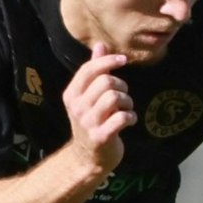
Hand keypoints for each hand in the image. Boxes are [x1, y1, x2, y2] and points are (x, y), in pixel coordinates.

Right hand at [64, 42, 133, 173]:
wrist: (88, 157)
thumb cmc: (93, 121)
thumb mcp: (88, 96)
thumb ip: (94, 71)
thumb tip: (100, 44)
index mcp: (71, 94)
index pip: (88, 70)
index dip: (108, 61)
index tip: (123, 60)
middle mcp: (77, 107)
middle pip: (106, 82)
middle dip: (122, 86)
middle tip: (123, 97)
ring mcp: (87, 123)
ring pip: (115, 98)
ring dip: (128, 102)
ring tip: (126, 110)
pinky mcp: (101, 136)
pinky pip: (122, 118)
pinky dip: (131, 117)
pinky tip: (129, 121)